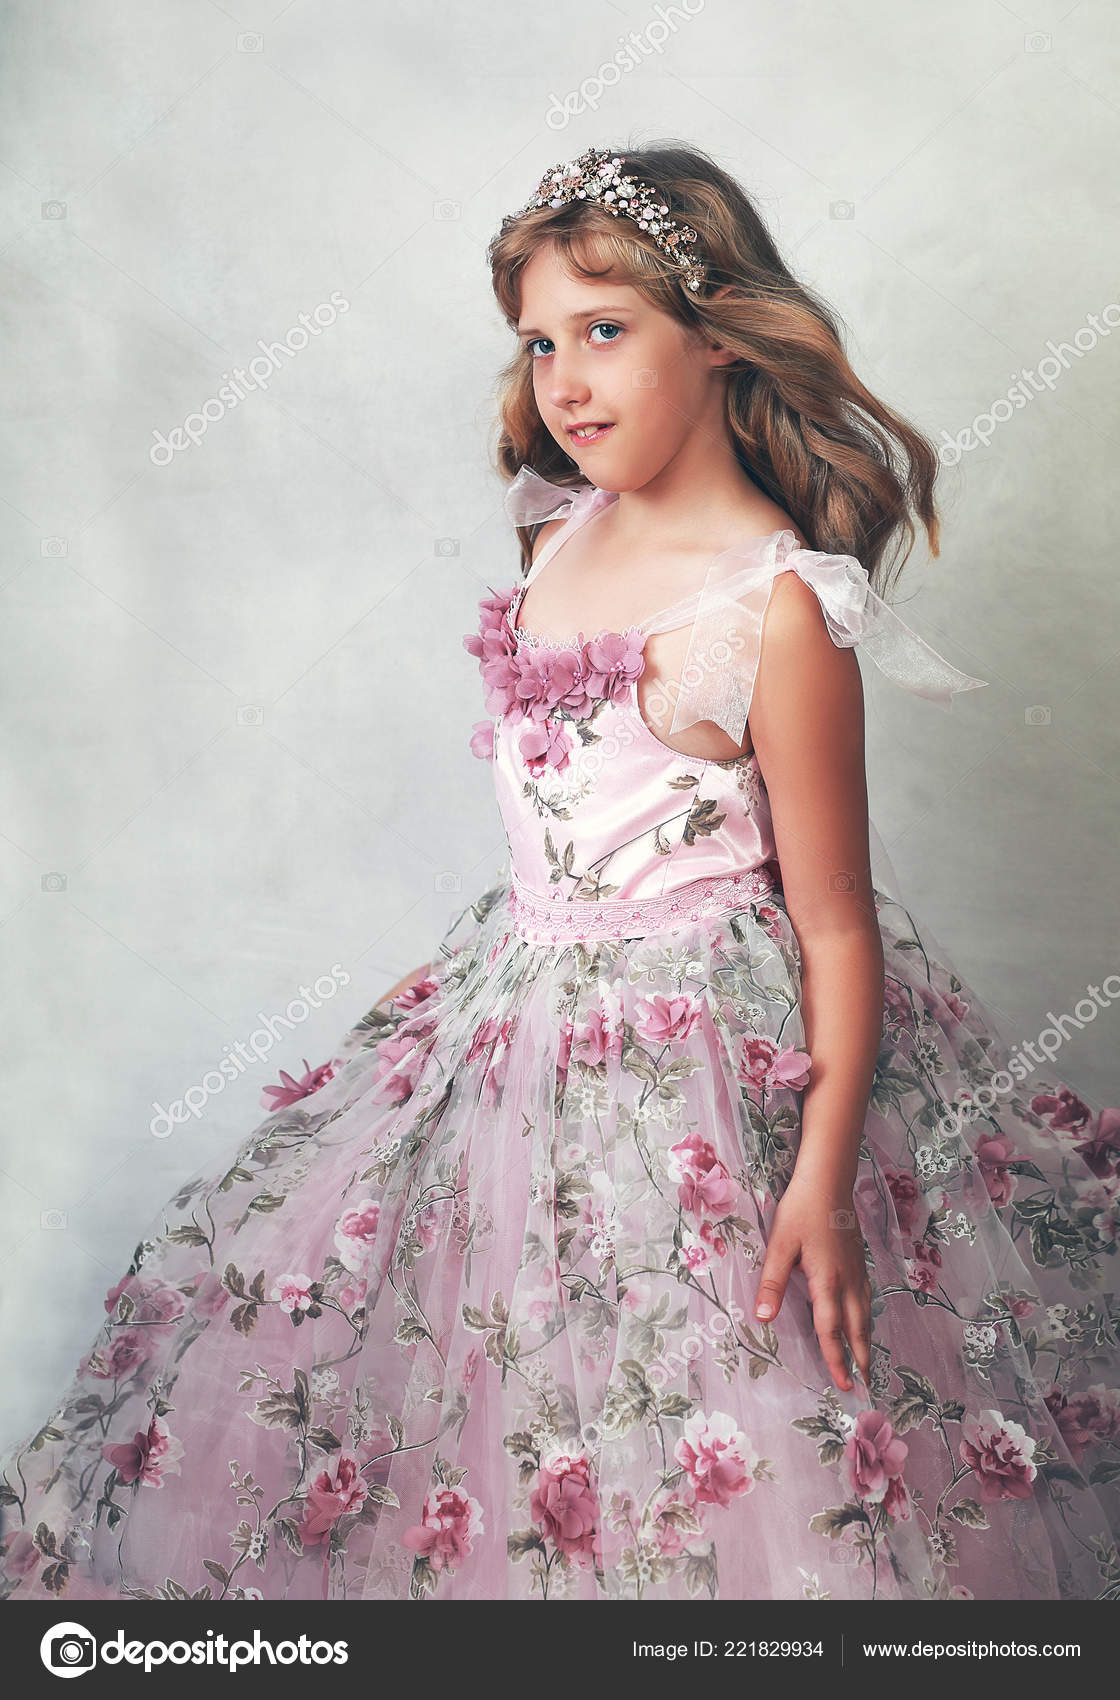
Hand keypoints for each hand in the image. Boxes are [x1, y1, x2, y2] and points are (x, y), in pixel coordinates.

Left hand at [753, 1174, 871, 1391]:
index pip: (831, 1330)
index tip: (841, 1385)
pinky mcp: (858, 1260)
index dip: (835, 1359)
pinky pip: (866, 1298)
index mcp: (827, 1281)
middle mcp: (847, 1281)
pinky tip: (864, 1320)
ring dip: (866, 1340)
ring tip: (867, 1362)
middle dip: (860, 1359)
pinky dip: (867, 1318)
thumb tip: (764, 1319)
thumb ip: (773, 1283)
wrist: (828, 1181)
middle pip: (857, 1328)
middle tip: (864, 1386)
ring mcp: (856, 1270)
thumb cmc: (801, 1211)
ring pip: (865, 1314)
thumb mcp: (780, 1246)